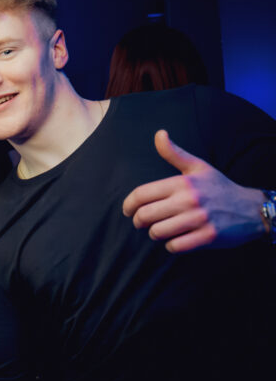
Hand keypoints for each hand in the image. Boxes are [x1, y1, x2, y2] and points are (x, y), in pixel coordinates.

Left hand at [122, 129, 266, 252]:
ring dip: (155, 234)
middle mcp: (189, 200)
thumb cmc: (218, 188)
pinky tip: (176, 240)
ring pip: (158, 232)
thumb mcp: (198, 167)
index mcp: (182, 183)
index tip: (128, 211)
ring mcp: (199, 219)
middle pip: (145, 215)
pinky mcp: (208, 236)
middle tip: (142, 223)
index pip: (141, 194)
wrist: (251, 209)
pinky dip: (171, 246)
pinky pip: (175, 246)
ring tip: (161, 230)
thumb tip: (159, 133)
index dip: (128, 205)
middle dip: (139, 222)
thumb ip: (174, 153)